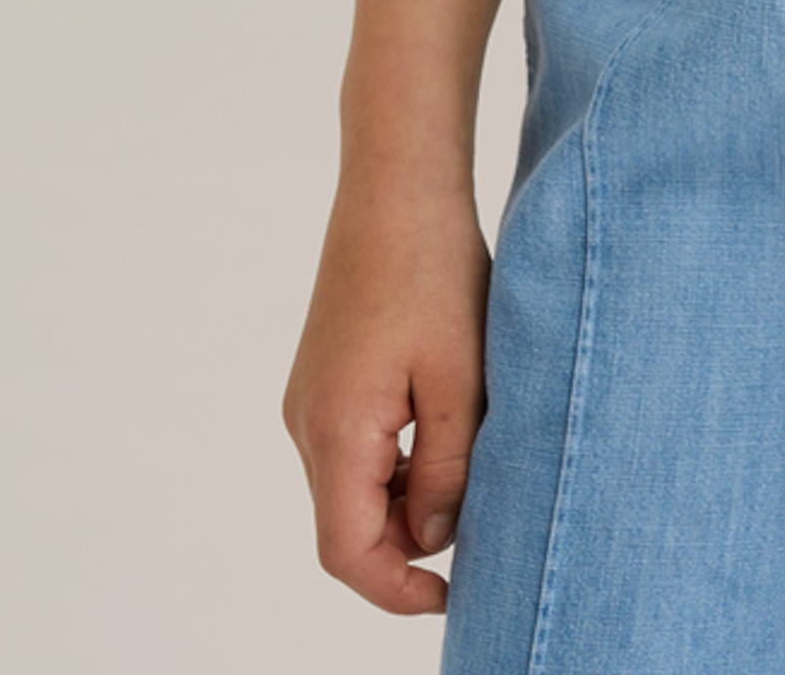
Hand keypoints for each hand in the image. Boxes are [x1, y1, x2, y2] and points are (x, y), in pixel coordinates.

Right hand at [282, 178, 493, 614]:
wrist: (398, 186)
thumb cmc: (435, 272)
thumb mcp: (459, 381)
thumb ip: (445, 472)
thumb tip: (431, 541)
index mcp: (335, 429)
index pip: (346, 552)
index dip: (395, 591)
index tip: (450, 599)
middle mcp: (305, 421)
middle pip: (345, 525)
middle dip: (406, 546)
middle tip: (478, 530)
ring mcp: (309, 398)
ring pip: (350, 488)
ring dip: (404, 501)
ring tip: (470, 472)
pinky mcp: (324, 376)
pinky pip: (352, 448)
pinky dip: (394, 464)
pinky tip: (443, 432)